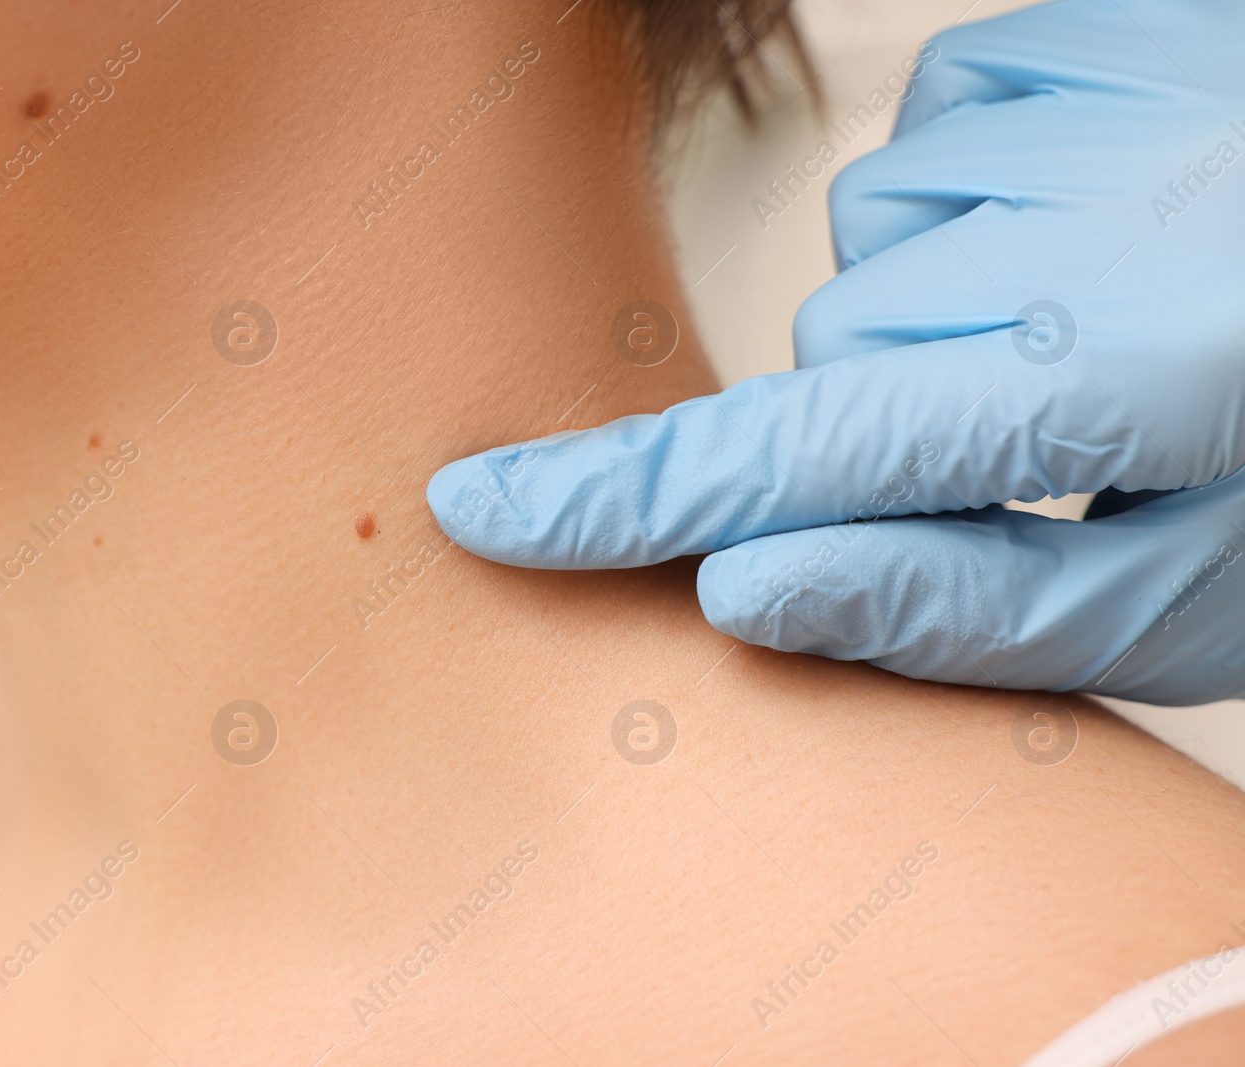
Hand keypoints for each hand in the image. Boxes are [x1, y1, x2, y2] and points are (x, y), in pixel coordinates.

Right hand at [427, 0, 1244, 705]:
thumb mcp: (1184, 597)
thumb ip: (956, 601)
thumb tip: (742, 588)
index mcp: (1100, 378)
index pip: (793, 455)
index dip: (621, 499)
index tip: (478, 509)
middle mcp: (1070, 220)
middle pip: (831, 352)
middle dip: (887, 420)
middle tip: (1032, 440)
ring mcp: (1077, 100)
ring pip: (877, 240)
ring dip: (939, 306)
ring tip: (1086, 321)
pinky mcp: (1083, 32)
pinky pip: (936, 125)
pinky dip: (977, 194)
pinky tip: (1086, 214)